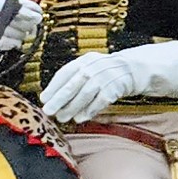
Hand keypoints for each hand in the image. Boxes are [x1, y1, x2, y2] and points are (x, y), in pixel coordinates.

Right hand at [0, 0, 43, 61]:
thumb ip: (16, 12)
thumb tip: (37, 15)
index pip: (13, 1)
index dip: (28, 8)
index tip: (38, 14)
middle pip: (16, 16)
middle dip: (26, 24)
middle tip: (30, 28)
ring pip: (14, 30)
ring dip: (18, 36)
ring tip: (14, 36)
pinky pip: (6, 42)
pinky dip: (11, 43)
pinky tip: (10, 43)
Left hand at [41, 40, 177, 122]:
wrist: (133, 69)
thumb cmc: (105, 72)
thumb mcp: (89, 69)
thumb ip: (72, 80)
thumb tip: (51, 97)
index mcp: (84, 60)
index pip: (65, 72)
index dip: (54, 86)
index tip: (43, 98)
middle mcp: (94, 66)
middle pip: (74, 83)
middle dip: (60, 98)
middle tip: (48, 110)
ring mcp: (106, 76)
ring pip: (86, 93)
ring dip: (73, 107)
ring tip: (63, 118)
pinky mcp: (117, 87)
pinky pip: (101, 100)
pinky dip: (90, 110)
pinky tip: (81, 118)